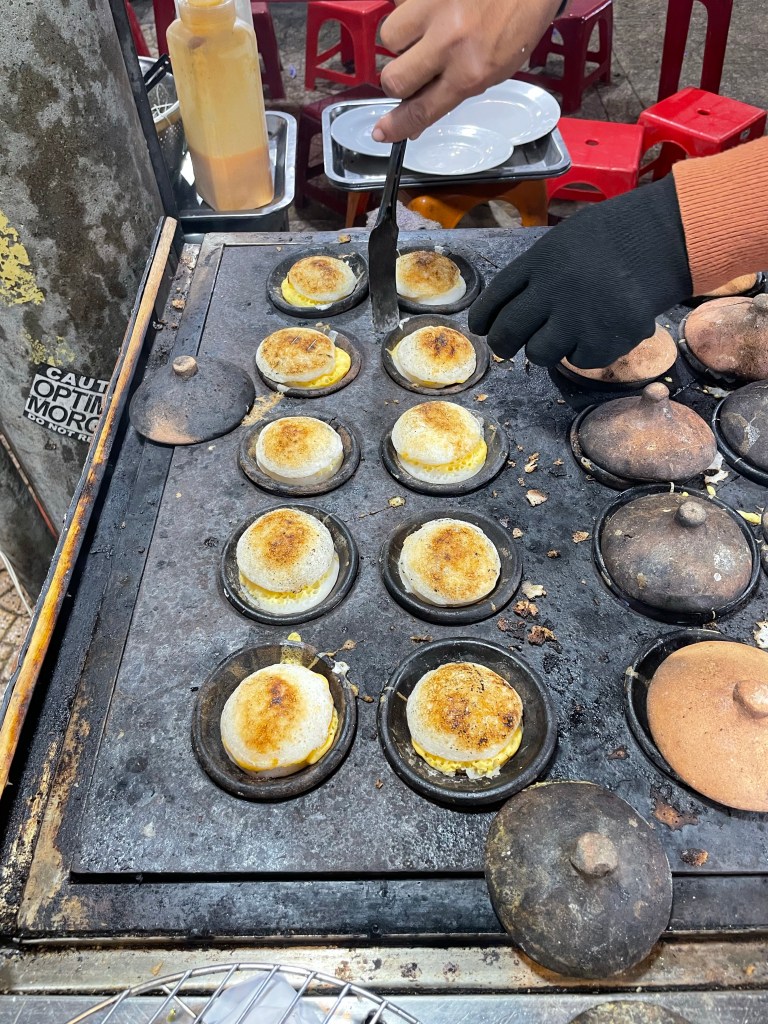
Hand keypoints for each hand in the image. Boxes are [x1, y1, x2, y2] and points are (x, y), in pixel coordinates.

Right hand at [373, 0, 561, 142]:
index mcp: (470, 72)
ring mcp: (434, 8)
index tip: (382, 131)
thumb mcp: (494, 69)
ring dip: (403, 39)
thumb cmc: (517, 22)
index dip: (397, 125)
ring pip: (390, 37)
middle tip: (415, 70)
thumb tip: (417, 115)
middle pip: (393, 78)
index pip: (421, 109)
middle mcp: (449, 42)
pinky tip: (436, 8)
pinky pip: (401, 4)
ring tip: (429, 29)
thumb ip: (453, 91)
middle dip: (399, 79)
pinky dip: (412, 9)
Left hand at [468, 177, 693, 368]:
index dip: (483, 319)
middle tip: (507, 347)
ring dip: (544, 349)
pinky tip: (597, 331)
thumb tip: (505, 311)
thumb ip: (535, 273)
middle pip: (508, 333)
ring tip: (561, 335)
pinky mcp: (605, 340)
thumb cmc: (611, 237)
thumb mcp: (562, 241)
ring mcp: (578, 318)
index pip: (494, 299)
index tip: (482, 328)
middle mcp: (552, 291)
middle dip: (502, 345)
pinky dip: (584, 352)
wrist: (662, 238)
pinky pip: (578, 361)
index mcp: (538, 263)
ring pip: (539, 354)